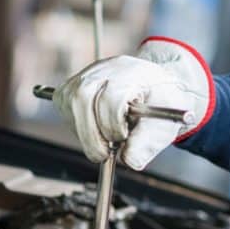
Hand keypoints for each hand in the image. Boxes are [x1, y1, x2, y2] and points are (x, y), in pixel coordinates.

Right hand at [53, 37, 212, 169]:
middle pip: (82, 95)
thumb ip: (149, 143)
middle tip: (102, 153)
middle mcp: (109, 68)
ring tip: (103, 139)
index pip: (112, 96)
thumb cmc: (161, 103)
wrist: (156, 86)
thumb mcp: (165, 123)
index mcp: (136, 73)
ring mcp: (89, 72)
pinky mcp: (75, 82)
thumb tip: (128, 160)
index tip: (122, 139)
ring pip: (69, 100)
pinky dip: (75, 122)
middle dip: (90, 132)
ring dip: (82, 129)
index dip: (112, 123)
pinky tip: (94, 128)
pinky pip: (64, 103)